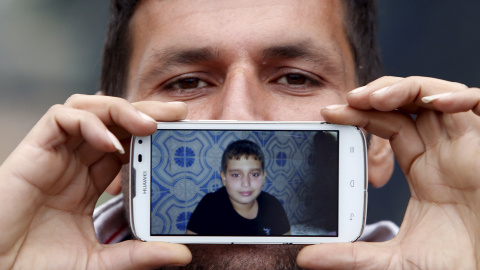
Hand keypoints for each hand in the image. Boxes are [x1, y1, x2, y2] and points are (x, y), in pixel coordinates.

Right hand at [0, 95, 191, 268]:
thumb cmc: (38, 265)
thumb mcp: (100, 261)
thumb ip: (139, 255)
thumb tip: (182, 254)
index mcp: (91, 182)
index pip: (128, 146)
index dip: (154, 138)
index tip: (181, 137)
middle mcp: (76, 162)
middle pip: (115, 122)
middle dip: (147, 113)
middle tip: (178, 114)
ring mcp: (56, 154)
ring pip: (91, 109)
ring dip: (122, 110)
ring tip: (150, 124)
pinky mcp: (34, 150)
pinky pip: (62, 118)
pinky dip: (89, 122)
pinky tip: (111, 143)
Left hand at [297, 76, 479, 268]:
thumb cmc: (455, 265)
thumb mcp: (393, 259)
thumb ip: (350, 255)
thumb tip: (306, 258)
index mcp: (422, 167)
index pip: (387, 124)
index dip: (360, 114)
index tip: (328, 113)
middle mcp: (442, 150)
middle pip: (407, 103)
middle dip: (376, 94)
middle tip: (346, 100)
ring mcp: (465, 145)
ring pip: (435, 96)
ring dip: (404, 88)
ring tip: (373, 99)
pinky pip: (478, 105)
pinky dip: (457, 97)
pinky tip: (433, 104)